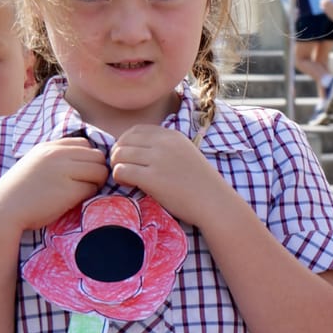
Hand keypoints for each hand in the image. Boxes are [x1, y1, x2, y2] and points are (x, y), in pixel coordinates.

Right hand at [0, 135, 107, 233]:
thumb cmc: (19, 192)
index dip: (87, 158)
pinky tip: (72, 201)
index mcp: (49, 147)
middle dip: (96, 170)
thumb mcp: (35, 164)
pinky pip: (93, 188)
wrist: (3, 210)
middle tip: (85, 184)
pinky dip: (88, 196)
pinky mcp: (69, 189)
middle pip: (97, 156)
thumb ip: (57, 158)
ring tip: (79, 192)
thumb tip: (86, 161)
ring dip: (95, 183)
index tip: (80, 172)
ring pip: (100, 171)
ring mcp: (64, 170)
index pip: (84, 143)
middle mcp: (57, 155)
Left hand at [108, 126, 233, 227]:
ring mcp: (158, 160)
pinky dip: (119, 177)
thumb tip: (138, 148)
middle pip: (124, 141)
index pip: (135, 130)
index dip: (125, 142)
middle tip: (124, 169)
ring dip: (117, 166)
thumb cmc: (201, 184)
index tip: (129, 157)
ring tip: (126, 178)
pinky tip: (129, 184)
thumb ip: (166, 147)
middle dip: (118, 155)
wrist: (215, 203)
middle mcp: (164, 144)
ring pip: (120, 155)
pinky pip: (122, 170)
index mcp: (172, 136)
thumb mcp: (186, 154)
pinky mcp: (152, 178)